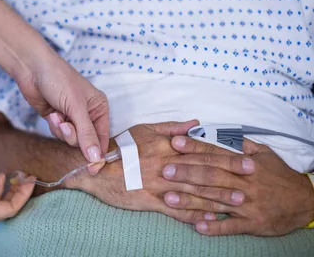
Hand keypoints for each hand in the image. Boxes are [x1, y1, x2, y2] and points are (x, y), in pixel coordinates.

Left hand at [14, 53, 109, 165]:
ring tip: (57, 115)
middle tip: (65, 124)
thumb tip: (96, 158)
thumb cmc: (59, 80)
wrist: (32, 69)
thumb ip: (86, 134)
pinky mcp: (57, 118)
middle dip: (73, 136)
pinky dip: (55, 127)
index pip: (103, 137)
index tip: (93, 170)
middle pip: (85, 141)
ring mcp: (71, 116)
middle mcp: (87, 113)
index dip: (98, 154)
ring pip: (71, 139)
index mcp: (99, 108)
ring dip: (62, 130)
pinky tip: (51, 114)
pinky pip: (59, 134)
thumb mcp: (76, 107)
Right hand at [72, 120, 232, 223]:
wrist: (93, 166)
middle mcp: (164, 166)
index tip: (246, 160)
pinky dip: (192, 215)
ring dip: (216, 198)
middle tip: (251, 184)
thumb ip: (171, 127)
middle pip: (201, 173)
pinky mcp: (148, 201)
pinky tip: (208, 220)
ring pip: (191, 193)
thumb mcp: (143, 130)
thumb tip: (195, 123)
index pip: (201, 152)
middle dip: (228, 178)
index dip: (225, 157)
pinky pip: (174, 210)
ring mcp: (157, 185)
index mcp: (166, 147)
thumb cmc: (119, 147)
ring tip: (237, 203)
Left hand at [162, 136, 313, 235]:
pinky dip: (215, 227)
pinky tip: (197, 226)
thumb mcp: (263, 153)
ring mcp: (248, 204)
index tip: (175, 142)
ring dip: (191, 200)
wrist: (305, 202)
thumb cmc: (279, 175)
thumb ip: (239, 144)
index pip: (216, 153)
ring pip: (215, 201)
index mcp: (245, 164)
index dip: (195, 147)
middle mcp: (244, 183)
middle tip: (165, 170)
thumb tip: (216, 131)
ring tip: (169, 198)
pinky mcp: (253, 223)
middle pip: (211, 176)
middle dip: (186, 172)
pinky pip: (231, 226)